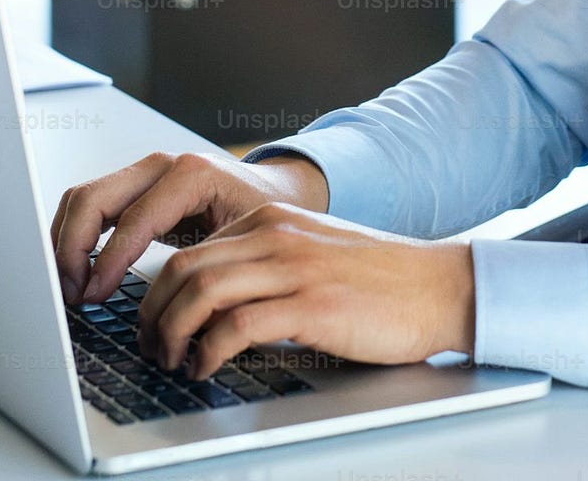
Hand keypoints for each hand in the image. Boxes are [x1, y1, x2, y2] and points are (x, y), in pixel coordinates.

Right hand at [51, 150, 328, 304]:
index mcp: (190, 175)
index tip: (93, 297)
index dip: (106, 262)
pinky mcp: (137, 186)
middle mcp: (161, 165)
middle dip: (72, 249)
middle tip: (72, 293)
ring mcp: (145, 171)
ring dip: (67, 242)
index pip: (130, 220)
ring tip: (71, 286)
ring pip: (83, 198)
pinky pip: (92, 204)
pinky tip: (79, 270)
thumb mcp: (247, 242)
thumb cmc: (269, 215)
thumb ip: (208, 268)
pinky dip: (77, 235)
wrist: (280, 191)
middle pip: (92, 198)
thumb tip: (175, 311)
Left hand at [140, 203, 474, 379]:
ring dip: (173, 334)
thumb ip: (265, 266)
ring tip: (172, 361)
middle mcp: (275, 236)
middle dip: (152, 314)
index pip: (189, 251)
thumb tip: (211, 305)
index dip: (157, 294)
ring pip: (201, 292)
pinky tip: (207, 368)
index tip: (151, 325)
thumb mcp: (311, 255)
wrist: (438, 287)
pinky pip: (237, 325)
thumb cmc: (380, 281)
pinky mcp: (312, 306)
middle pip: (182, 269)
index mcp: (271, 221)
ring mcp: (293, 269)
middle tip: (149, 347)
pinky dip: (209, 351)